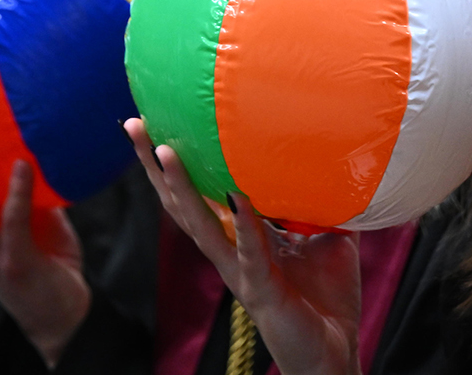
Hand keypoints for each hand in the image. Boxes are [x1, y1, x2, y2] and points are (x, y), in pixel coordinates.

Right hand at [124, 118, 359, 374]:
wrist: (335, 352)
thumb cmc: (326, 298)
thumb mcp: (327, 236)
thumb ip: (323, 201)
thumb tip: (340, 156)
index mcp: (236, 237)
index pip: (196, 193)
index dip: (173, 162)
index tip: (152, 121)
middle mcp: (227, 252)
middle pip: (179, 203)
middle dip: (153, 166)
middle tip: (132, 125)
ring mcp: (239, 272)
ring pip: (200, 225)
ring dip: (180, 187)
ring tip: (164, 150)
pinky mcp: (261, 290)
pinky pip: (249, 252)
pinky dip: (243, 222)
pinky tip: (235, 195)